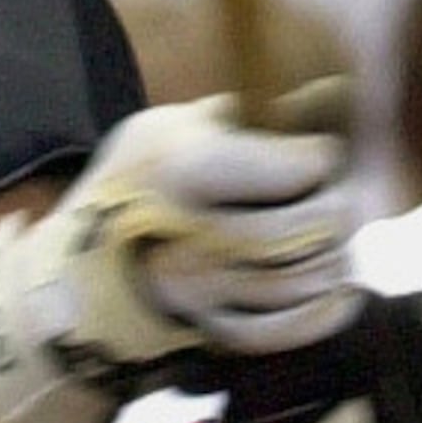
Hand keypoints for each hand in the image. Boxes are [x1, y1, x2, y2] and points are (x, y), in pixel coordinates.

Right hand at [0, 99, 361, 422]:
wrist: (79, 266)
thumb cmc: (142, 180)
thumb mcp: (178, 126)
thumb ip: (254, 115)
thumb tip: (339, 92)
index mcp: (184, 169)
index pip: (292, 167)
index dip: (321, 158)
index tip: (321, 154)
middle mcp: (192, 234)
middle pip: (305, 227)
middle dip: (336, 209)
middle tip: (337, 198)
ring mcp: (199, 289)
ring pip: (302, 279)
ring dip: (334, 257)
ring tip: (334, 238)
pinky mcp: (209, 329)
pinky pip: (282, 331)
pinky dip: (323, 313)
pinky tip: (342, 290)